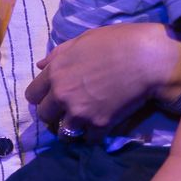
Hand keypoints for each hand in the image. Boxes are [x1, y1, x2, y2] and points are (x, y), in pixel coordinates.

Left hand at [26, 22, 180, 135]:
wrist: (148, 59)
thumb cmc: (117, 42)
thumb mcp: (82, 40)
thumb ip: (59, 54)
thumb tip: (41, 65)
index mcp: (55, 72)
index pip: (32, 95)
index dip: (40, 97)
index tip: (50, 98)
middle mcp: (62, 95)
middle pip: (44, 116)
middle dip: (54, 114)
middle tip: (67, 110)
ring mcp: (80, 112)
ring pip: (64, 133)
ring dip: (72, 129)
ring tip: (82, 123)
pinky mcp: (100, 125)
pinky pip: (89, 139)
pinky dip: (94, 135)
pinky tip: (101, 126)